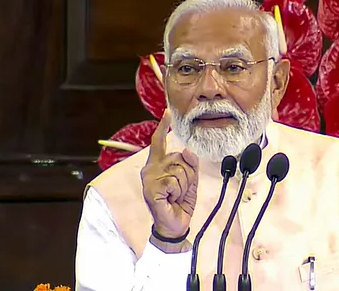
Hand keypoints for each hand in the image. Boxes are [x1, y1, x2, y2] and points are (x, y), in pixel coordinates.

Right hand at [141, 109, 198, 244]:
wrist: (174, 225)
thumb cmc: (179, 202)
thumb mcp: (190, 180)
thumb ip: (190, 163)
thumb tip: (187, 149)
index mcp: (157, 164)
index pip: (159, 142)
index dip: (163, 126)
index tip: (168, 112)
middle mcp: (150, 168)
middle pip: (179, 158)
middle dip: (187, 175)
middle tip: (179, 191)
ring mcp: (149, 178)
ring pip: (179, 170)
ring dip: (184, 185)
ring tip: (174, 196)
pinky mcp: (151, 189)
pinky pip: (174, 182)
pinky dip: (178, 192)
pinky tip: (170, 200)